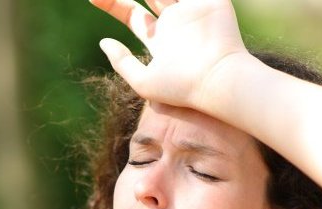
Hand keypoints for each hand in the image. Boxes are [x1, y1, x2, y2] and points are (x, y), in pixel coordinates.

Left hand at [90, 0, 250, 109]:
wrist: (218, 79)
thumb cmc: (181, 87)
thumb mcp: (143, 82)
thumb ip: (122, 63)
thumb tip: (104, 43)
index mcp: (159, 39)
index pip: (132, 15)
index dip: (112, 4)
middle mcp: (174, 23)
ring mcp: (192, 10)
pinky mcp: (211, 2)